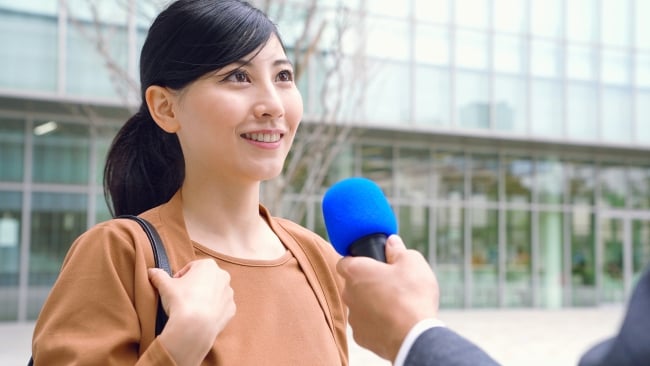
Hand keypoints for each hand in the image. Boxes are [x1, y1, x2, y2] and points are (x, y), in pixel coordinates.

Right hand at [148, 259, 235, 364]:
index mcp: (208, 265)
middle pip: (205, 279)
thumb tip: (151, 271)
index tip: (174, 287)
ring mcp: (229, 293)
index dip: (180, 277)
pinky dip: (212, 310)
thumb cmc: (181, 301)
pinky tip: (201, 317)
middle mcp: (223, 276)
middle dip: (194, 286)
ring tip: (191, 309)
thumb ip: (158, 275)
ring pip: (214, 293)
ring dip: (205, 298)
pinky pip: (220, 307)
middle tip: (182, 297)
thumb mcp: (165, 286)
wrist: (195, 327)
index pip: (191, 268)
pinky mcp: (231, 309)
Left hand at [336, 235, 438, 361]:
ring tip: (396, 305)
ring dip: (372, 304)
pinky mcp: (361, 337)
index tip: (372, 263)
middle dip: (368, 283)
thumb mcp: (411, 262)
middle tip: (390, 283)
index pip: (344, 262)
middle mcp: (348, 294)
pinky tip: (394, 322)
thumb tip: (391, 242)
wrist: (415, 337)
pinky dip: (377, 323)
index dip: (357, 260)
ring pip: (360, 306)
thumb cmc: (412, 295)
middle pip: (353, 284)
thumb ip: (397, 249)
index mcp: (356, 272)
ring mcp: (353, 318)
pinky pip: (367, 325)